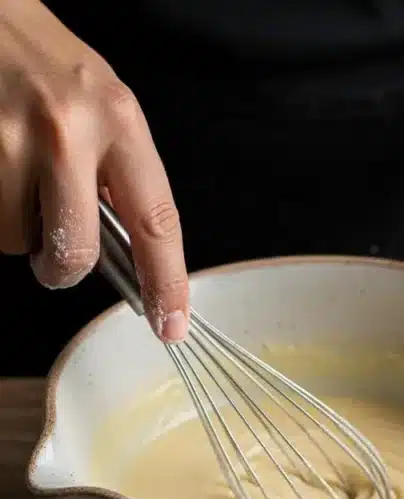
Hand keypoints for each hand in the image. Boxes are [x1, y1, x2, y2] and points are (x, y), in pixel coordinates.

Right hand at [0, 0, 187, 339]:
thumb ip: (115, 170)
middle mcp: (67, 130)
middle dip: (62, 268)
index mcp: (117, 117)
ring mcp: (10, 141)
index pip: (157, 221)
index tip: (171, 323)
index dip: (167, 282)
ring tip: (9, 167)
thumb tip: (127, 251)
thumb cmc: (32, 53)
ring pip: (19, 240)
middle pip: (78, 253)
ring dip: (15, 224)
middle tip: (53, 253)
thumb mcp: (96, 98)